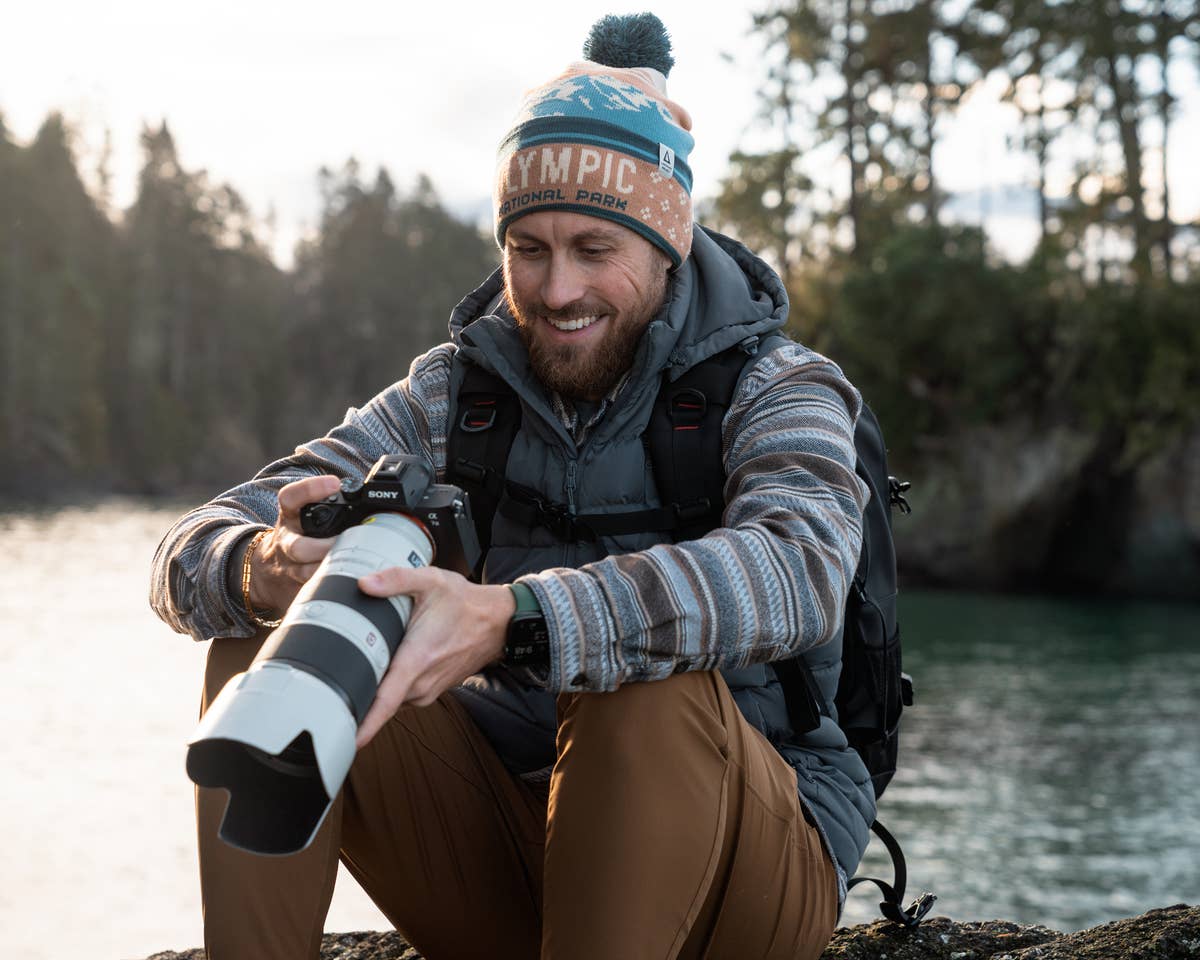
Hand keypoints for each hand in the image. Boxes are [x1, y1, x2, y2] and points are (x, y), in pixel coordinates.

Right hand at [249, 474, 342, 614]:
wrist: (265, 573)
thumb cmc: (302, 538)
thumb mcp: (307, 518)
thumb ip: (332, 509)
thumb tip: (378, 502)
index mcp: (291, 517)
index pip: (291, 498)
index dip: (310, 489)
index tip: (334, 483)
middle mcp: (286, 541)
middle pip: (298, 545)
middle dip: (322, 547)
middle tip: (345, 544)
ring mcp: (287, 567)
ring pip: (303, 572)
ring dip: (326, 572)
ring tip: (348, 569)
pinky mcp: (291, 589)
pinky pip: (306, 593)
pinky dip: (324, 592)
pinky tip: (342, 592)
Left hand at [353, 566, 514, 747]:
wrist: (497, 622)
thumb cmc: (466, 604)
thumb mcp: (431, 581)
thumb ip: (396, 580)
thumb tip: (364, 583)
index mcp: (416, 660)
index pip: (384, 703)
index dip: (363, 725)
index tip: (343, 739)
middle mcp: (421, 684)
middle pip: (377, 700)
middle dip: (356, 691)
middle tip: (333, 677)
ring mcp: (427, 690)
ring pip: (389, 697)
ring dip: (375, 685)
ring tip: (365, 659)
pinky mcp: (430, 691)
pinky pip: (401, 694)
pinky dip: (391, 683)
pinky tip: (388, 661)